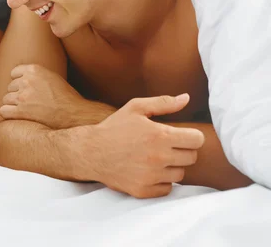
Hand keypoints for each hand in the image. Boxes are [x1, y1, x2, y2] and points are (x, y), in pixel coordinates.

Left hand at [0, 64, 81, 126]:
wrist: (73, 114)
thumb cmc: (67, 97)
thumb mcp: (53, 77)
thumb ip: (37, 76)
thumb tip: (25, 78)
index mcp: (34, 70)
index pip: (14, 72)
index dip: (18, 81)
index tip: (24, 88)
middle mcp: (26, 81)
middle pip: (10, 86)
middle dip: (16, 94)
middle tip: (27, 102)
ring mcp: (22, 96)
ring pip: (6, 99)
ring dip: (12, 104)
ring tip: (23, 110)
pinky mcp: (20, 111)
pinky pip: (3, 111)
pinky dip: (8, 114)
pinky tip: (16, 116)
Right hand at [88, 94, 204, 198]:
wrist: (90, 152)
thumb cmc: (114, 127)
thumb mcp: (135, 108)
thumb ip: (163, 103)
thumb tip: (186, 98)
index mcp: (160, 136)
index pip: (197, 140)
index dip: (191, 136)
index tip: (181, 135)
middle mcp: (158, 158)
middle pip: (192, 157)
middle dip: (182, 150)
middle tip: (166, 146)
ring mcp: (151, 176)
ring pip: (180, 174)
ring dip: (172, 166)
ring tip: (155, 158)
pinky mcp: (144, 190)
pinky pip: (167, 188)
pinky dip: (161, 181)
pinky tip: (149, 170)